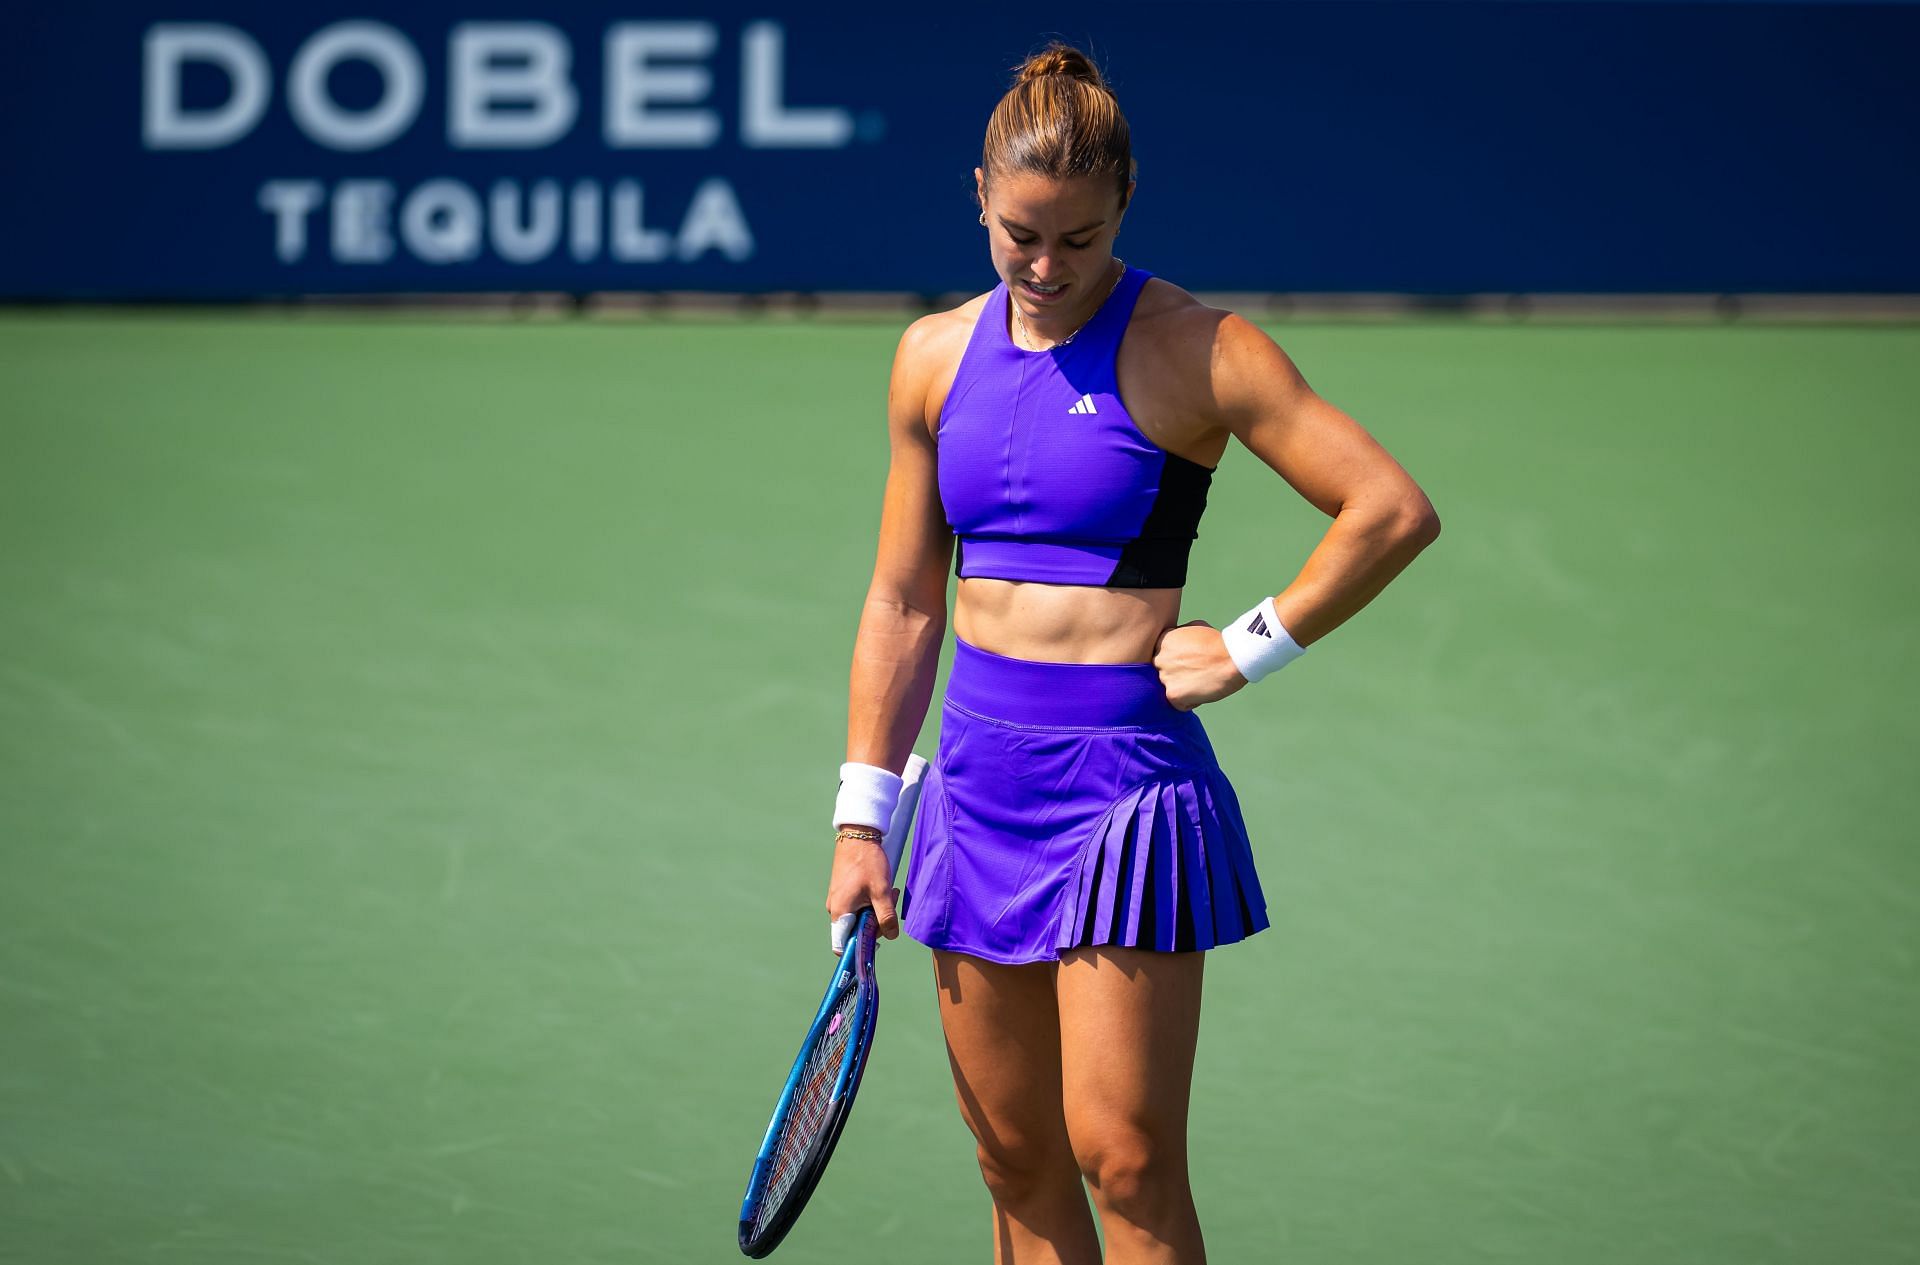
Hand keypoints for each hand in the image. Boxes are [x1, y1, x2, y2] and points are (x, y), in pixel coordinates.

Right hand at [825, 834, 898, 953]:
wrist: (858, 834)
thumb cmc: (867, 861)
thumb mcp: (881, 891)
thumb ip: (886, 917)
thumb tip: (892, 936)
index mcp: (840, 912)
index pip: (842, 946)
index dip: (858, 949)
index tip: (877, 942)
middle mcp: (836, 909)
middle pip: (856, 931)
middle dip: (877, 923)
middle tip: (890, 905)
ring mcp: (839, 899)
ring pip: (860, 916)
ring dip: (877, 909)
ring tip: (889, 891)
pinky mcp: (845, 891)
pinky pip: (858, 905)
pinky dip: (872, 901)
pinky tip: (882, 887)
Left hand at [1153, 620, 1247, 710]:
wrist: (1233, 659)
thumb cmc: (1219, 644)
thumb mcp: (1195, 628)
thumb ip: (1181, 636)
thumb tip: (1178, 642)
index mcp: (1164, 641)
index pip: (1162, 654)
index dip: (1177, 659)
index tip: (1191, 661)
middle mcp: (1159, 659)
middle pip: (1164, 671)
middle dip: (1177, 674)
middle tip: (1197, 672)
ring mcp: (1165, 677)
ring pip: (1170, 687)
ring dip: (1184, 688)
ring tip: (1202, 681)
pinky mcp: (1173, 694)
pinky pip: (1178, 703)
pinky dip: (1190, 702)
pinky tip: (1203, 691)